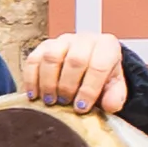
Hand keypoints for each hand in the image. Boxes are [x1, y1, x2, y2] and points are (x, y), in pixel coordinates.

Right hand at [19, 31, 134, 113]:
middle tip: (65, 103)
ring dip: (49, 83)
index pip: (99, 65)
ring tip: (50, 101)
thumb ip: (115, 97)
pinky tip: (34, 95)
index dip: (89, 89)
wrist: (89, 66)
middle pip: (75, 60)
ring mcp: (63, 41)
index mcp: (107, 47)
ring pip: (52, 57)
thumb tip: (110, 105)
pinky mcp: (44, 46)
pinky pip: (33, 59)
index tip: (81, 107)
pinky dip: (32, 79)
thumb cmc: (102, 78)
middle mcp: (85, 39)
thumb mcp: (114, 88)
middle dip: (68, 86)